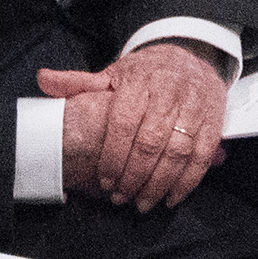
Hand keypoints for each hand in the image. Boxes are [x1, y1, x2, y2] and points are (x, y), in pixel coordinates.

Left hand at [39, 42, 224, 210]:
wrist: (191, 55)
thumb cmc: (145, 73)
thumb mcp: (112, 73)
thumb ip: (79, 82)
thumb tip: (43, 80)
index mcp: (140, 81)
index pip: (123, 123)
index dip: (113, 156)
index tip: (104, 181)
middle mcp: (170, 92)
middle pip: (150, 142)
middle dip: (133, 176)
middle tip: (120, 197)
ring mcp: (195, 106)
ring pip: (178, 152)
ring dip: (159, 183)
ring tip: (142, 203)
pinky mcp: (214, 120)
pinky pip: (203, 155)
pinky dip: (188, 180)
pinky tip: (171, 197)